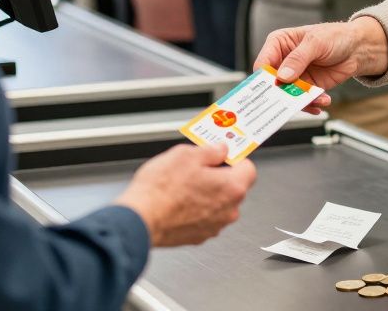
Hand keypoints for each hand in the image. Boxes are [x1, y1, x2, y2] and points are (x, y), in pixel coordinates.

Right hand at [115, 143, 256, 246]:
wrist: (140, 220)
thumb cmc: (161, 190)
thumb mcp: (186, 155)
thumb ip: (210, 150)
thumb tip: (220, 149)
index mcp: (232, 188)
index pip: (248, 168)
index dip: (233, 158)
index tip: (221, 155)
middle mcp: (228, 210)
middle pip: (233, 187)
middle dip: (218, 176)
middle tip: (197, 168)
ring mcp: (214, 226)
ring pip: (218, 204)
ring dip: (206, 194)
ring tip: (182, 186)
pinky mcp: (198, 237)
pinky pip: (204, 218)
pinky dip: (195, 210)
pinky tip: (178, 202)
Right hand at [253, 17, 387, 113]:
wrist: (356, 48)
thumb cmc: (335, 36)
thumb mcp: (316, 42)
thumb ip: (298, 58)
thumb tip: (282, 76)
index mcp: (279, 44)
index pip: (263, 63)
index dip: (265, 77)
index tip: (274, 87)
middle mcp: (283, 61)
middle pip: (272, 84)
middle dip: (281, 94)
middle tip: (290, 102)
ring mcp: (295, 76)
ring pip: (287, 95)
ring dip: (300, 101)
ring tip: (317, 99)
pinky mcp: (306, 87)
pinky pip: (302, 100)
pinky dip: (311, 103)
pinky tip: (322, 101)